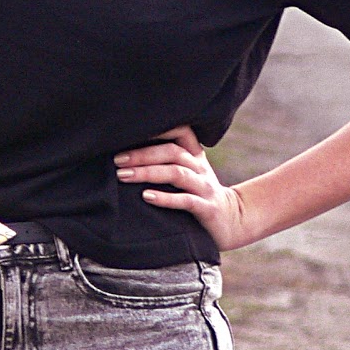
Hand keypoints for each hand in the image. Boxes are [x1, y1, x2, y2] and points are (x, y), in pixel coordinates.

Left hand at [114, 125, 251, 249]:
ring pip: (176, 173)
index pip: (180, 131)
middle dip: (142, 154)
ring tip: (124, 176)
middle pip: (172, 152)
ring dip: (148, 173)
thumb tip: (124, 155)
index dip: (158, 128)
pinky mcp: (207, 208)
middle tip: (117, 160)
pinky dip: (165, 198)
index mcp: (194, 155)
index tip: (131, 130)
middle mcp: (199, 167)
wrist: (231, 221)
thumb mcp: (187, 173)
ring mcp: (205, 187)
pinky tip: (147, 197)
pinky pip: (186, 200)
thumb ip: (166, 162)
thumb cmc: (198, 195)